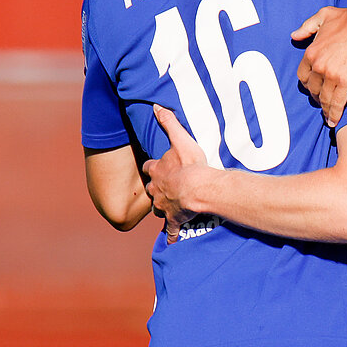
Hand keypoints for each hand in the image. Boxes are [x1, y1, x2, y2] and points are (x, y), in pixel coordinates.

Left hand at [140, 105, 207, 242]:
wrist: (197, 189)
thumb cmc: (190, 164)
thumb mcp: (180, 139)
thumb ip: (169, 122)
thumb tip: (156, 106)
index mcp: (157, 171)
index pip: (149, 168)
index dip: (152, 168)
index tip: (155, 168)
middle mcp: (157, 190)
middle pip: (152, 191)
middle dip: (157, 190)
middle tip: (165, 189)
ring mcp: (164, 206)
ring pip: (159, 209)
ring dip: (164, 208)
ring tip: (171, 209)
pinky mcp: (174, 220)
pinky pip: (172, 230)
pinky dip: (172, 235)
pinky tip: (173, 240)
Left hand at [292, 4, 346, 126]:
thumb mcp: (325, 15)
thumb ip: (307, 26)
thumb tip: (294, 36)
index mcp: (311, 52)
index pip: (303, 75)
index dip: (308, 84)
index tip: (313, 88)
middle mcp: (318, 65)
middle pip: (312, 89)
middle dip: (316, 96)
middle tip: (323, 101)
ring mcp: (331, 75)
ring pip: (324, 98)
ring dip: (325, 108)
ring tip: (328, 115)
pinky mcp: (346, 82)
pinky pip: (336, 103)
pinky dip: (334, 114)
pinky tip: (333, 121)